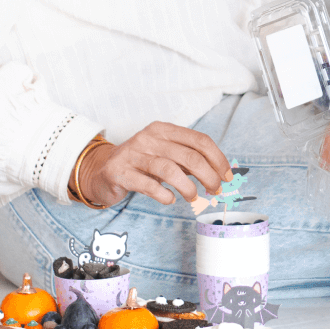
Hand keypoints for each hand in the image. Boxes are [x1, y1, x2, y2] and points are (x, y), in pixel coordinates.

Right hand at [76, 122, 231, 208]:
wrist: (102, 170)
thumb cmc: (141, 163)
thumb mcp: (165, 155)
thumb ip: (188, 161)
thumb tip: (220, 174)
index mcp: (163, 130)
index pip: (199, 140)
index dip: (218, 159)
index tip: (227, 176)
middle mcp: (149, 138)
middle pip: (189, 156)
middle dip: (208, 176)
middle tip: (215, 190)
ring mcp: (133, 154)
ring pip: (169, 169)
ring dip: (187, 187)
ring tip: (193, 197)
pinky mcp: (120, 172)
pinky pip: (148, 185)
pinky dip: (164, 195)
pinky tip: (169, 199)